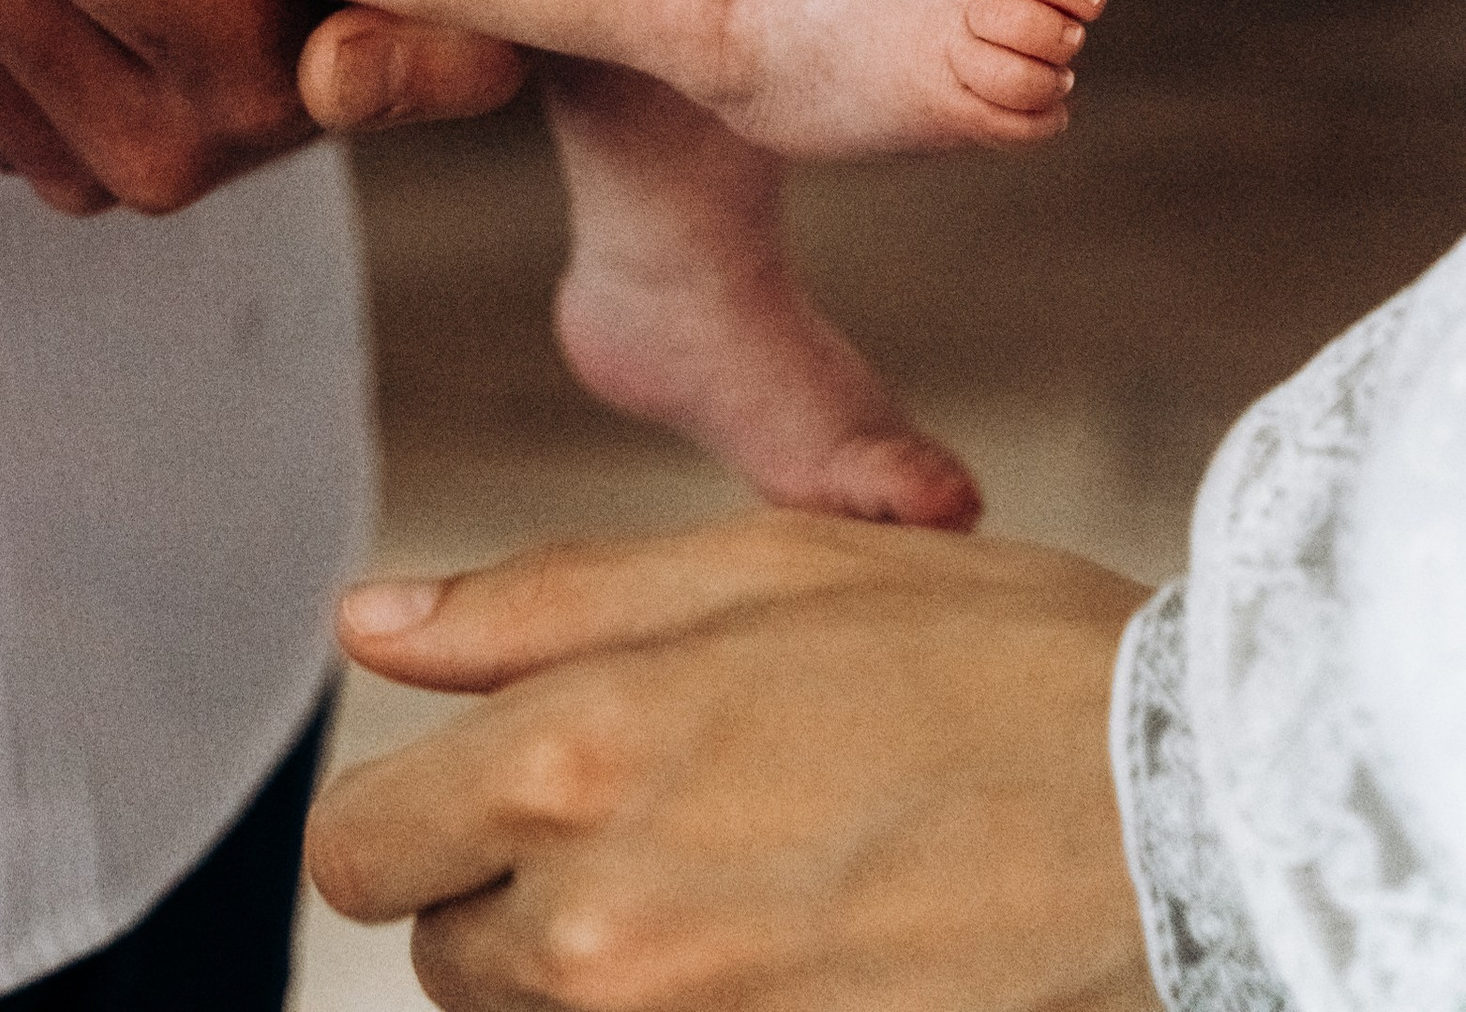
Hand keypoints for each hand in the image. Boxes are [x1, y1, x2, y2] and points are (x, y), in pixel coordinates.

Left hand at [310, 516, 1155, 1010]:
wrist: (1179, 806)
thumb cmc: (970, 654)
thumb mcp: (746, 565)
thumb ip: (528, 606)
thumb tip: (364, 624)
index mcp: (568, 759)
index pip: (358, 849)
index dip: (415, 808)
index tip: (499, 779)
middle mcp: (596, 932)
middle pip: (446, 956)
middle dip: (516, 887)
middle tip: (670, 811)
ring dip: (595, 970)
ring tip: (741, 876)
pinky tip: (788, 948)